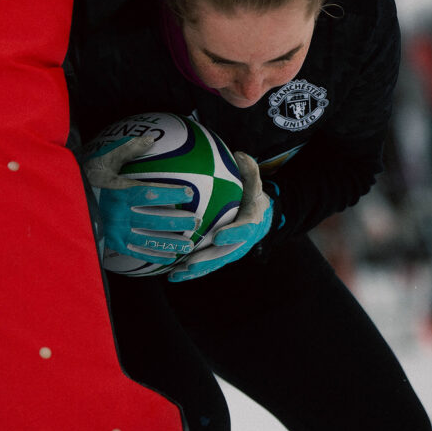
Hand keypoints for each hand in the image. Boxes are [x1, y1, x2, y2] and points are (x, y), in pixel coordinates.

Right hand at [83, 135, 200, 263]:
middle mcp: (120, 213)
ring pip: (148, 239)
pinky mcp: (113, 243)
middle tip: (196, 221)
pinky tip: (169, 258)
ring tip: (189, 244)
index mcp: (119, 192)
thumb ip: (129, 150)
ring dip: (170, 242)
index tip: (189, 193)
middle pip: (154, 218)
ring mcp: (116, 230)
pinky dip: (153, 255)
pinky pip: (137, 252)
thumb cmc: (86, 177)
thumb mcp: (105, 160)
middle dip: (177, 220)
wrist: (62, 200)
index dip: (171, 193)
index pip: (151, 193)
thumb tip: (152, 138)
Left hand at [168, 151, 273, 281]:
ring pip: (213, 264)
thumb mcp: (255, 181)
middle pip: (225, 254)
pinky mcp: (221, 257)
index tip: (218, 237)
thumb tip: (238, 155)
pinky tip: (171, 275)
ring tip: (175, 274)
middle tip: (190, 262)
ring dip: (195, 271)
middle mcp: (242, 240)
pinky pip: (205, 266)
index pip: (244, 228)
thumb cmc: (252, 195)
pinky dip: (190, 272)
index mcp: (251, 220)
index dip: (232, 234)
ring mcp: (231, 251)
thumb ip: (249, 170)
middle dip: (207, 260)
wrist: (260, 217)